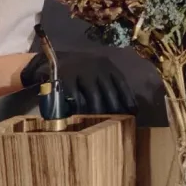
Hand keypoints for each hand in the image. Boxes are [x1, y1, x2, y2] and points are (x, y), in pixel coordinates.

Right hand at [23, 39, 162, 115]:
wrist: (52, 60)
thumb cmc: (80, 70)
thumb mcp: (97, 71)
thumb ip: (109, 84)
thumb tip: (129, 107)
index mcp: (106, 65)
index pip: (121, 83)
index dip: (128, 99)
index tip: (134, 113)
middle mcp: (96, 67)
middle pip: (109, 91)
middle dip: (116, 109)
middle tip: (120, 123)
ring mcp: (80, 71)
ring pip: (94, 96)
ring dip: (99, 111)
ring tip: (103, 124)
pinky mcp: (65, 78)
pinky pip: (76, 97)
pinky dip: (80, 109)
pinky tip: (83, 118)